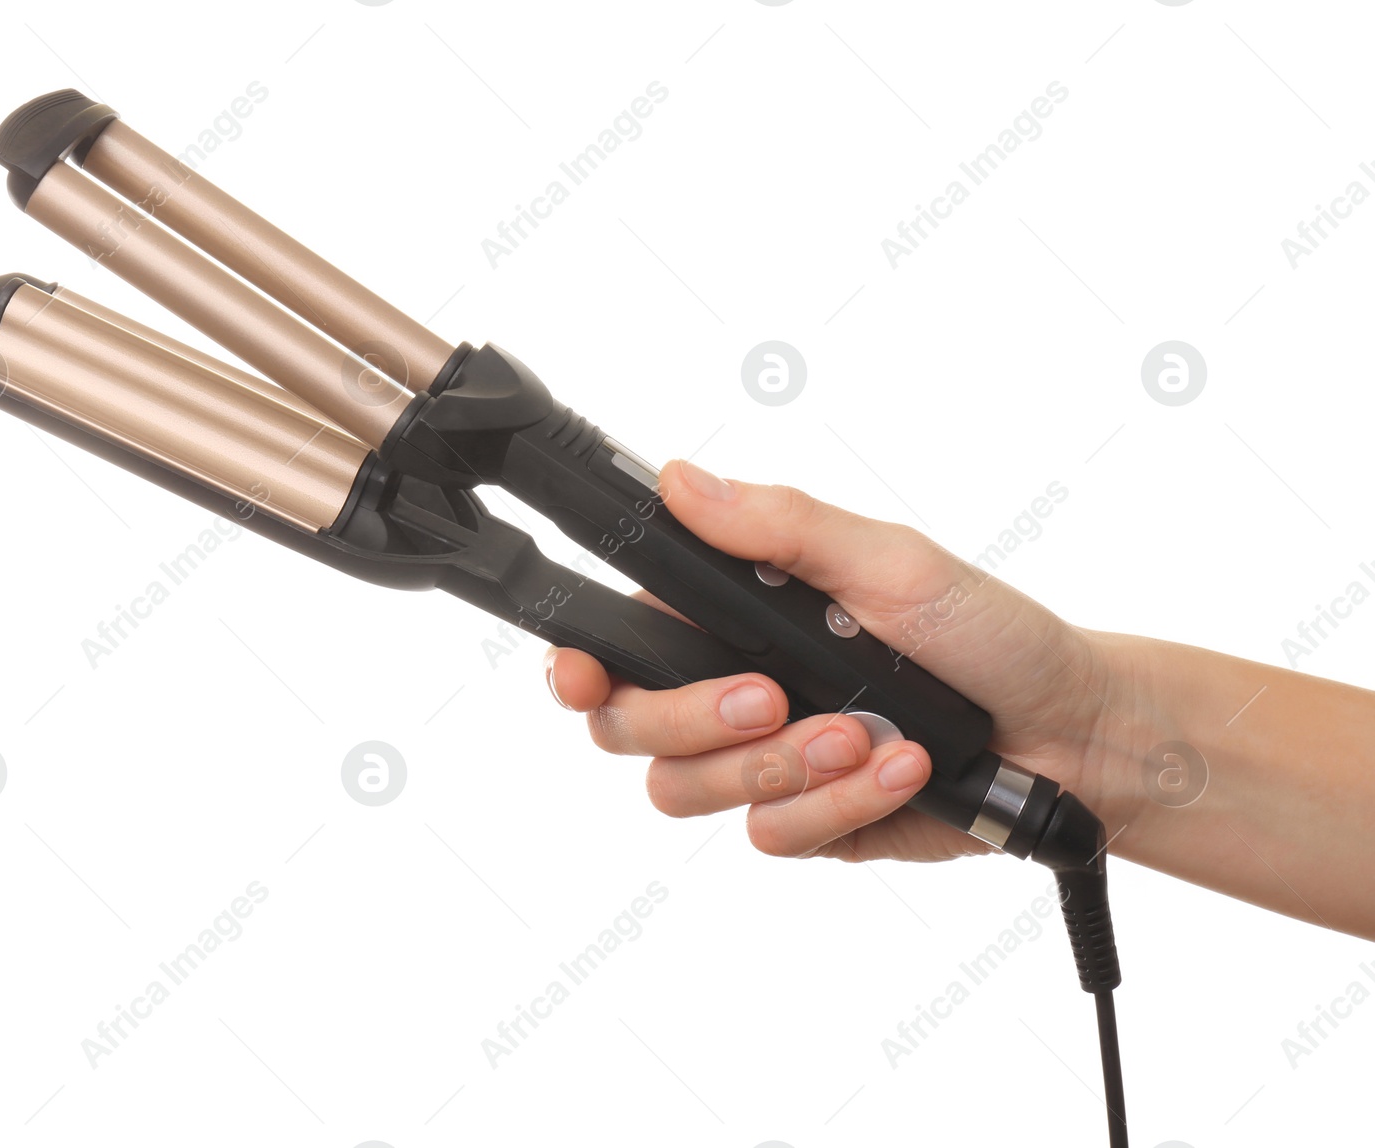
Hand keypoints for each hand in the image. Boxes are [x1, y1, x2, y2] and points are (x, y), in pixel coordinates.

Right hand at [545, 459, 1135, 863]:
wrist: (1070, 733)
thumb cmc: (988, 633)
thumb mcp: (889, 561)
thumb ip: (780, 527)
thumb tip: (680, 479)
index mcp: (733, 617)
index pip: (618, 643)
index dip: (579, 663)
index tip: (583, 673)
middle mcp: (731, 690)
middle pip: (629, 727)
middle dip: (695, 717)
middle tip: (772, 696)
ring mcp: (763, 764)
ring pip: (687, 791)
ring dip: (779, 765)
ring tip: (866, 736)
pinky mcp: (804, 823)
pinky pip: (770, 836)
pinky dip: (837, 806)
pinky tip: (900, 770)